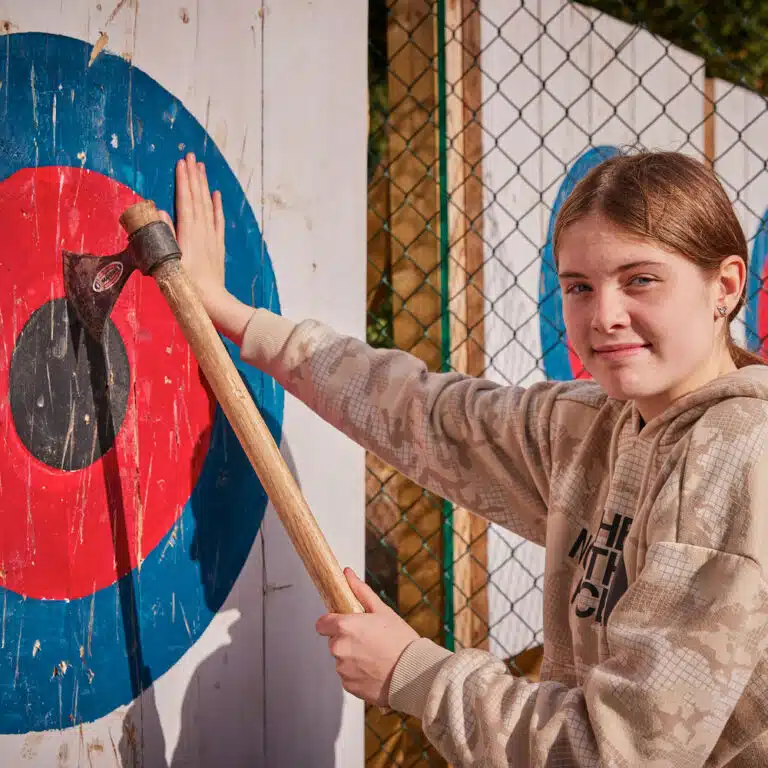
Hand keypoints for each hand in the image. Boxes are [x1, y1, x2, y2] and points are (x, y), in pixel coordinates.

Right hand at [161, 153, 253, 342]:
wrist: (213, 303)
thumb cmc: (188, 286)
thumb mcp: (170, 261)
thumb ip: (165, 235)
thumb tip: (159, 211)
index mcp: (189, 233)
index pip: (185, 200)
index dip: (183, 180)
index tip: (181, 163)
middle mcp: (202, 231)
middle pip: (197, 198)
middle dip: (193, 176)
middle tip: (191, 156)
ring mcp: (212, 238)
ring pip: (208, 206)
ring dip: (204, 186)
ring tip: (202, 168)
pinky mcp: (218, 247)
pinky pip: (218, 221)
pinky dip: (217, 206)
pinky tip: (216, 195)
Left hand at [316, 568, 418, 706]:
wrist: (414, 673)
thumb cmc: (401, 640)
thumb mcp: (382, 610)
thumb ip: (360, 591)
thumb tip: (347, 574)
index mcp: (344, 626)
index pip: (321, 623)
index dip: (332, 622)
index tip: (345, 624)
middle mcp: (339, 648)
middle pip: (333, 641)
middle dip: (346, 640)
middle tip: (369, 640)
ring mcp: (343, 669)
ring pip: (342, 659)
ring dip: (353, 658)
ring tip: (376, 656)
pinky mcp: (349, 686)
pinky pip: (348, 676)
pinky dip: (358, 674)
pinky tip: (375, 670)